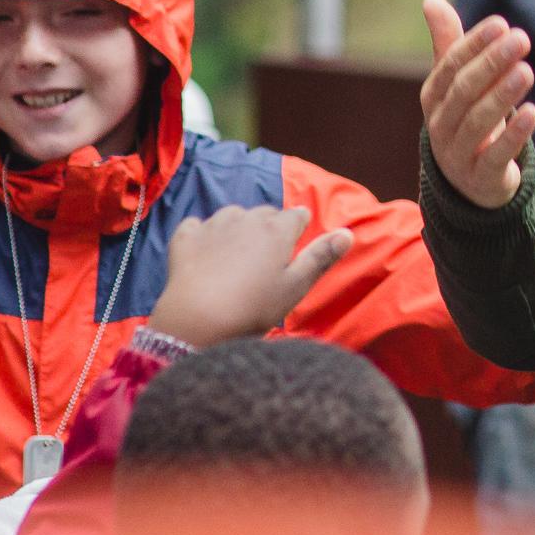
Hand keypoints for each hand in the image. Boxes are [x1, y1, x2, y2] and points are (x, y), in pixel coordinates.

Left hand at [149, 205, 353, 346]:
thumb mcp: (296, 287)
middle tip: (266, 262)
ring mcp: (213, 224)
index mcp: (278, 229)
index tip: (293, 249)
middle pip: (265, 214)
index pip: (297, 215)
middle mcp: (246, 218)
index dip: (298, 230)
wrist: (198, 320)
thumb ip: (321, 257)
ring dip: (238, 228)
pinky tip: (205, 254)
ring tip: (236, 258)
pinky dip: (203, 234)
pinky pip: (197, 225)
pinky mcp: (185, 236)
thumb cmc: (254, 307)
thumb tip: (348, 232)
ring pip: (232, 215)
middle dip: (269, 229)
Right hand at [422, 0, 534, 209]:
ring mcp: (458, 154)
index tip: (501, 24)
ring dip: (503, 95)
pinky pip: (495, 156)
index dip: (474, 44)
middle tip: (521, 39)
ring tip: (527, 71)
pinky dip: (514, 135)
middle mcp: (441, 125)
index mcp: (434, 98)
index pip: (450, 66)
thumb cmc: (464, 119)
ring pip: (478, 122)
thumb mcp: (455, 85)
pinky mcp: (481, 178)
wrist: (468, 182)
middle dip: (492, 63)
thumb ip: (449, 44)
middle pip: (464, 91)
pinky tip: (533, 113)